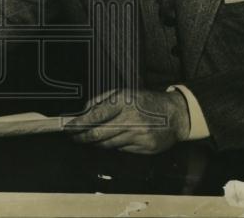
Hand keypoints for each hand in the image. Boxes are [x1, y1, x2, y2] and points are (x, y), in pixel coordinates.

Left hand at [66, 88, 190, 154]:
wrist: (175, 114)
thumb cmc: (147, 102)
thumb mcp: (124, 93)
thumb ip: (102, 100)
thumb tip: (84, 111)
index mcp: (124, 103)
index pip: (94, 116)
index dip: (78, 124)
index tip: (69, 128)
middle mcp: (130, 120)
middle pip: (98, 134)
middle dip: (82, 138)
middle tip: (74, 137)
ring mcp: (138, 136)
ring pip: (108, 145)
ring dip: (96, 143)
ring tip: (90, 139)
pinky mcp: (144, 148)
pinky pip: (121, 150)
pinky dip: (113, 146)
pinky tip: (112, 141)